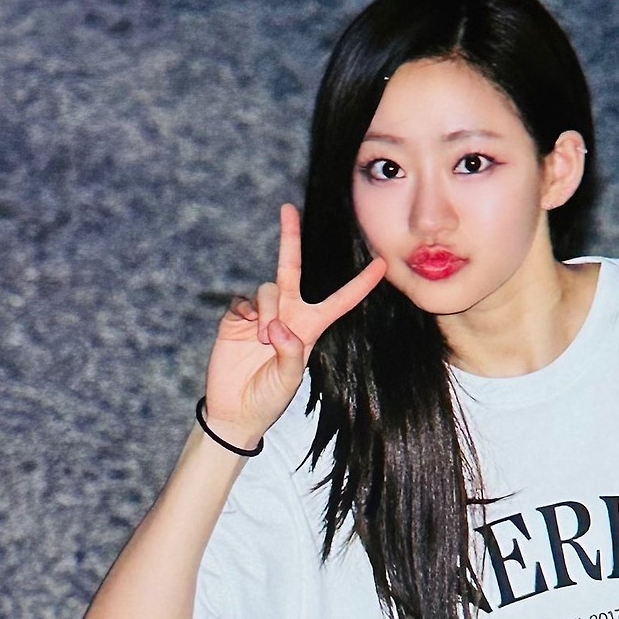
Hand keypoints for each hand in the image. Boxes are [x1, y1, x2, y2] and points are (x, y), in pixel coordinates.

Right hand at [203, 203, 385, 446]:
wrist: (236, 410)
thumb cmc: (269, 398)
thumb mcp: (289, 379)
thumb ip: (290, 352)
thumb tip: (277, 324)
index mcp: (310, 328)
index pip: (340, 301)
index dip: (361, 284)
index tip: (382, 263)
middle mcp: (287, 314)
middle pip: (291, 268)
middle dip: (289, 238)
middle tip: (288, 208)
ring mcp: (260, 315)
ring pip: (268, 289)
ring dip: (268, 311)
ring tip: (263, 339)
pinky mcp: (236, 320)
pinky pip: (243, 301)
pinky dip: (246, 311)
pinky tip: (246, 328)